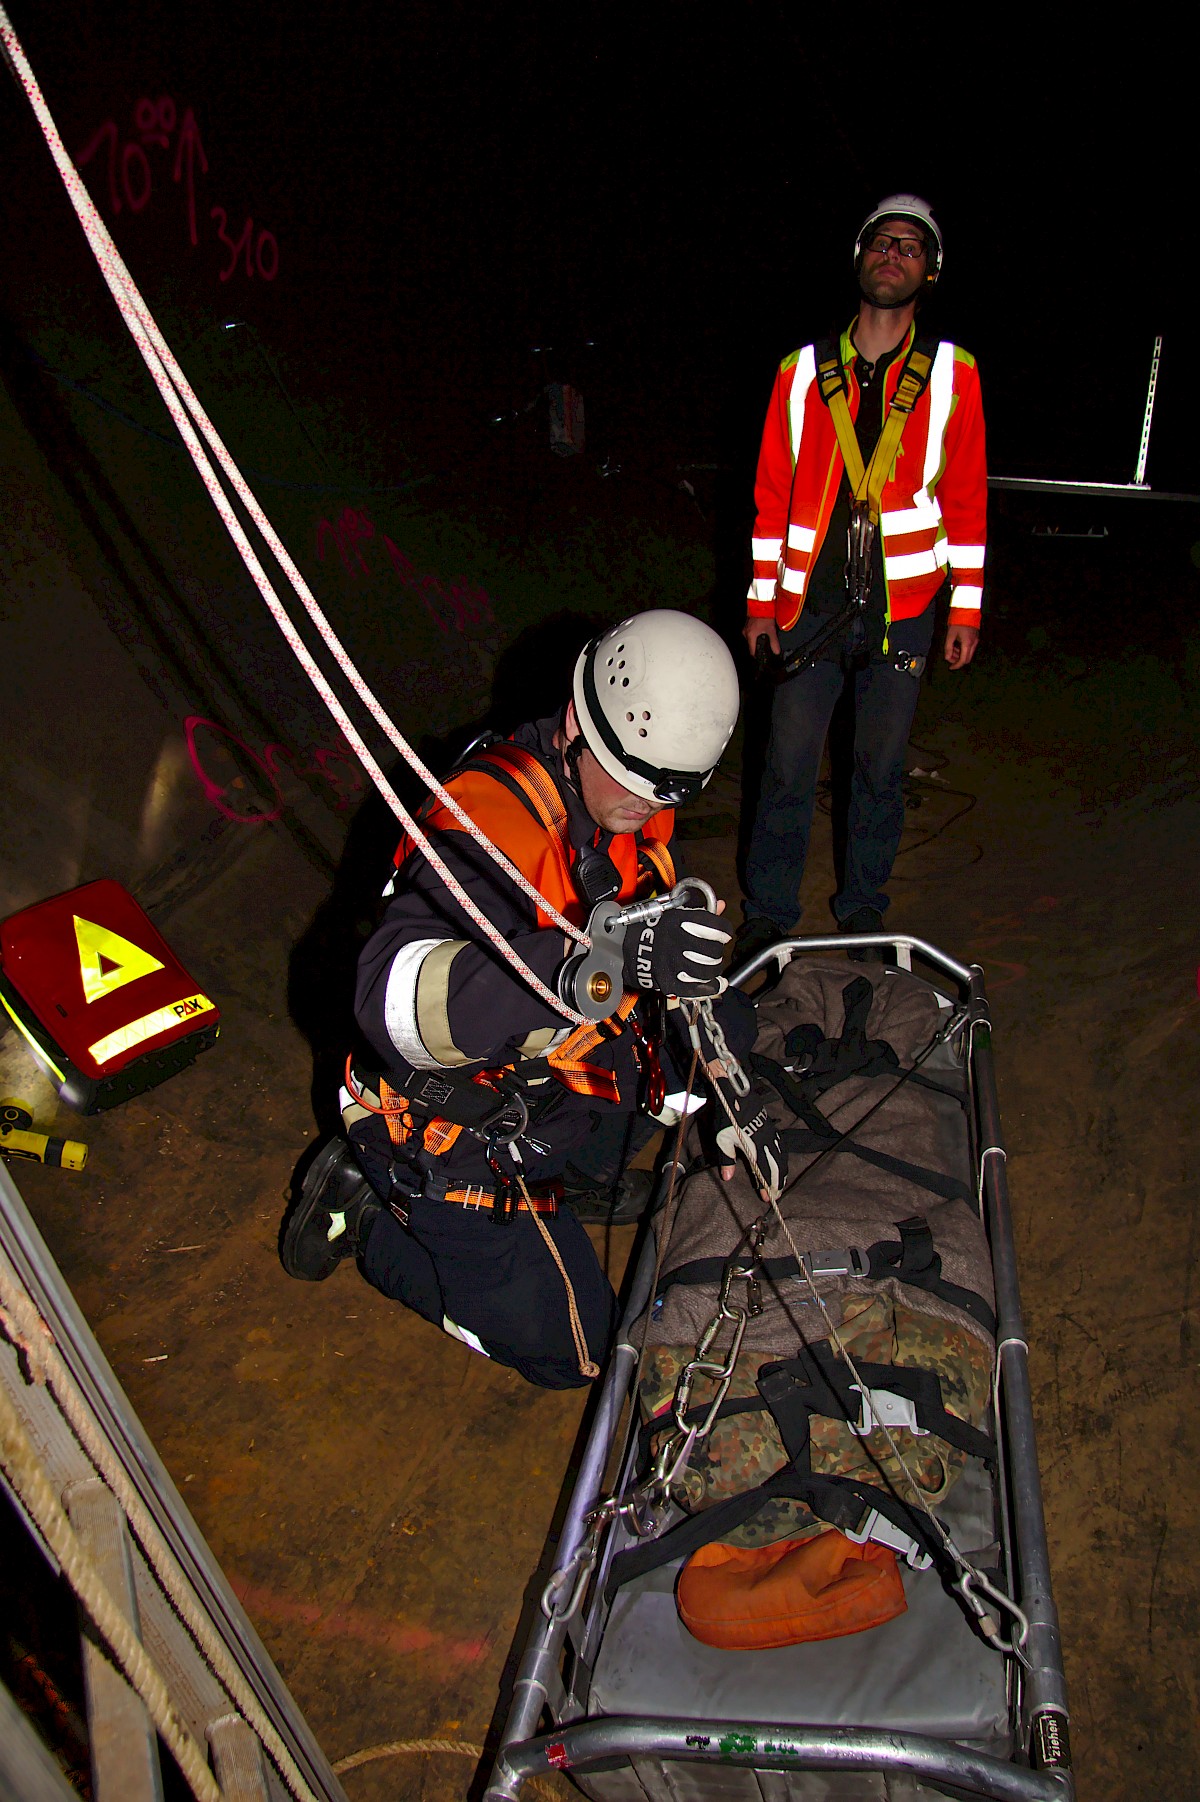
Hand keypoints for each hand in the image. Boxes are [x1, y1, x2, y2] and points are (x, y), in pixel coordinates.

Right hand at [622, 904, 730, 997]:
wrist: (626, 947)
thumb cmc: (652, 927)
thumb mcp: (675, 911)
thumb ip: (700, 910)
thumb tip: (721, 906)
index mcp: (681, 922)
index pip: (717, 928)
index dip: (724, 931)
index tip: (723, 933)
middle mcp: (679, 943)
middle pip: (714, 951)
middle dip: (717, 951)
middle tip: (713, 950)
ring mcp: (674, 964)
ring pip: (708, 971)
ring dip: (713, 968)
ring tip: (709, 965)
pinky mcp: (671, 982)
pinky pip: (698, 989)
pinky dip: (712, 987)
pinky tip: (716, 984)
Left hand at [714, 1076, 786, 1200]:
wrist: (735, 1095)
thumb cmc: (727, 1117)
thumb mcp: (722, 1139)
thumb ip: (726, 1159)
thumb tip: (727, 1178)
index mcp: (754, 1147)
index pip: (764, 1171)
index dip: (766, 1185)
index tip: (768, 1198)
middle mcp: (766, 1142)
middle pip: (776, 1167)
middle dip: (777, 1183)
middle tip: (777, 1196)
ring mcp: (771, 1135)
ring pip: (781, 1157)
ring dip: (782, 1172)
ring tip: (781, 1184)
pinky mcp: (771, 1129)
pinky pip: (781, 1147)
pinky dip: (783, 1159)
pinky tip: (782, 1164)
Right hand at [744, 617, 779, 659]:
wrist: (761, 603)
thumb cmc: (764, 615)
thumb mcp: (771, 630)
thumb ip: (774, 642)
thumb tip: (776, 651)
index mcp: (750, 635)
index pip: (751, 651)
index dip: (756, 656)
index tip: (759, 658)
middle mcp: (746, 632)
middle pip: (751, 644)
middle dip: (757, 646)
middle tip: (764, 647)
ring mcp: (746, 627)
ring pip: (750, 638)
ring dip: (756, 639)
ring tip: (763, 637)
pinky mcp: (747, 623)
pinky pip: (750, 632)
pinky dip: (755, 633)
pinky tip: (761, 631)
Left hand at [943, 623, 978, 669]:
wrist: (967, 611)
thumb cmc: (958, 622)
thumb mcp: (950, 635)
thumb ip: (948, 648)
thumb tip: (947, 658)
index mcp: (967, 644)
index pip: (963, 660)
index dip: (956, 665)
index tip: (951, 667)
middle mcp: (973, 644)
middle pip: (967, 659)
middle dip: (958, 660)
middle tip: (950, 656)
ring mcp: (976, 641)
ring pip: (968, 654)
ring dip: (960, 655)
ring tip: (952, 649)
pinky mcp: (976, 638)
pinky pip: (970, 648)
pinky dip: (963, 650)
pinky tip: (957, 645)